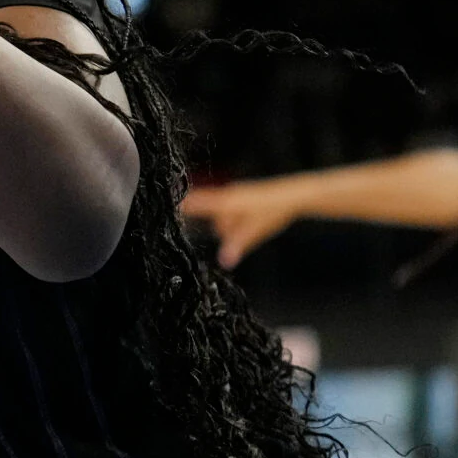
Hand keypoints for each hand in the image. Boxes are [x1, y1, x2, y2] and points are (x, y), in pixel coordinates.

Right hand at [182, 178, 304, 267]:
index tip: (164, 207)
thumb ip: (237, 245)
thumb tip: (223, 262)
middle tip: (240, 233)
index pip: (195, 203)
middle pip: (212, 217)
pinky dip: (237, 220)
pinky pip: (232, 212)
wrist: (294, 195)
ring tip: (252, 227)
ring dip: (231, 225)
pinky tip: (252, 222)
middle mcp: (226, 196)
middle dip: (222, 228)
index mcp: (224, 202)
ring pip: (224, 216)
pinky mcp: (242, 197)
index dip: (180, 205)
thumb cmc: (272, 211)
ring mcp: (234, 195)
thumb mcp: (254, 231)